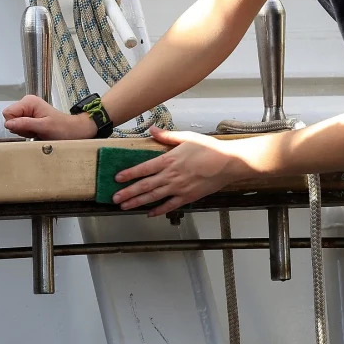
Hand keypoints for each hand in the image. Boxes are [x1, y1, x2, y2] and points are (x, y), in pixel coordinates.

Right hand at [3, 95, 96, 140]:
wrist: (73, 131)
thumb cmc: (62, 128)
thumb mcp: (44, 127)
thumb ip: (25, 124)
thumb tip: (8, 124)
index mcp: (29, 102)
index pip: (8, 113)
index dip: (15, 124)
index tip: (28, 128)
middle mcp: (27, 103)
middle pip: (10, 118)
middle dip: (19, 128)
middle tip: (34, 130)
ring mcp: (28, 110)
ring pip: (14, 124)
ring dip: (24, 131)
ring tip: (37, 131)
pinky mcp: (29, 117)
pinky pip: (20, 127)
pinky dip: (27, 132)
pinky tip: (36, 132)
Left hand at [112, 126, 241, 215]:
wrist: (228, 163)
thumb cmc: (209, 149)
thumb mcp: (186, 138)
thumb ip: (167, 136)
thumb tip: (152, 130)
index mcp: (169, 160)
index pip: (144, 169)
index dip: (129, 174)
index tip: (117, 178)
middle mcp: (171, 176)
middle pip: (145, 186)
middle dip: (128, 192)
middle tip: (114, 198)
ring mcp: (179, 188)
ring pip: (154, 197)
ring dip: (138, 202)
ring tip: (125, 206)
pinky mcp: (188, 197)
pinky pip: (170, 205)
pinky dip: (159, 210)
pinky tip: (150, 213)